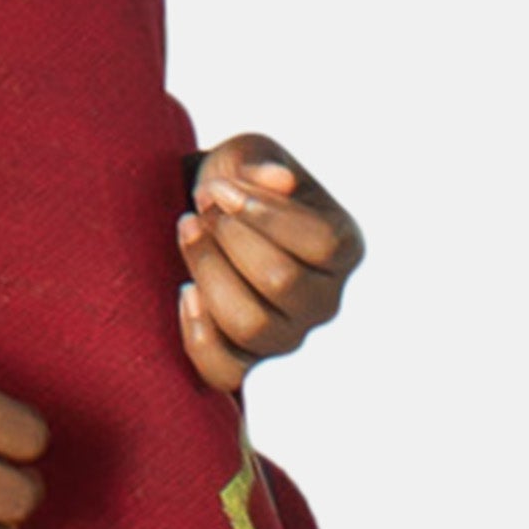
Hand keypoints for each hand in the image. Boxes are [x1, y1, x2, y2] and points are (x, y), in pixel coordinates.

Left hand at [174, 130, 363, 393]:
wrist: (212, 218)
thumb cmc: (239, 185)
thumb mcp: (251, 156)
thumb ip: (263, 161)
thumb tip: (279, 181)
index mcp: (344, 247)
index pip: (322, 243)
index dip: (266, 215)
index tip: (222, 190)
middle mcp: (325, 300)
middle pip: (280, 281)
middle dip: (229, 238)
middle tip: (201, 208)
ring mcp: (288, 336)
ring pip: (251, 324)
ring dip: (208, 274)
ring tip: (188, 233)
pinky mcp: (248, 364)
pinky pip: (225, 372)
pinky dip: (198, 335)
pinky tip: (184, 292)